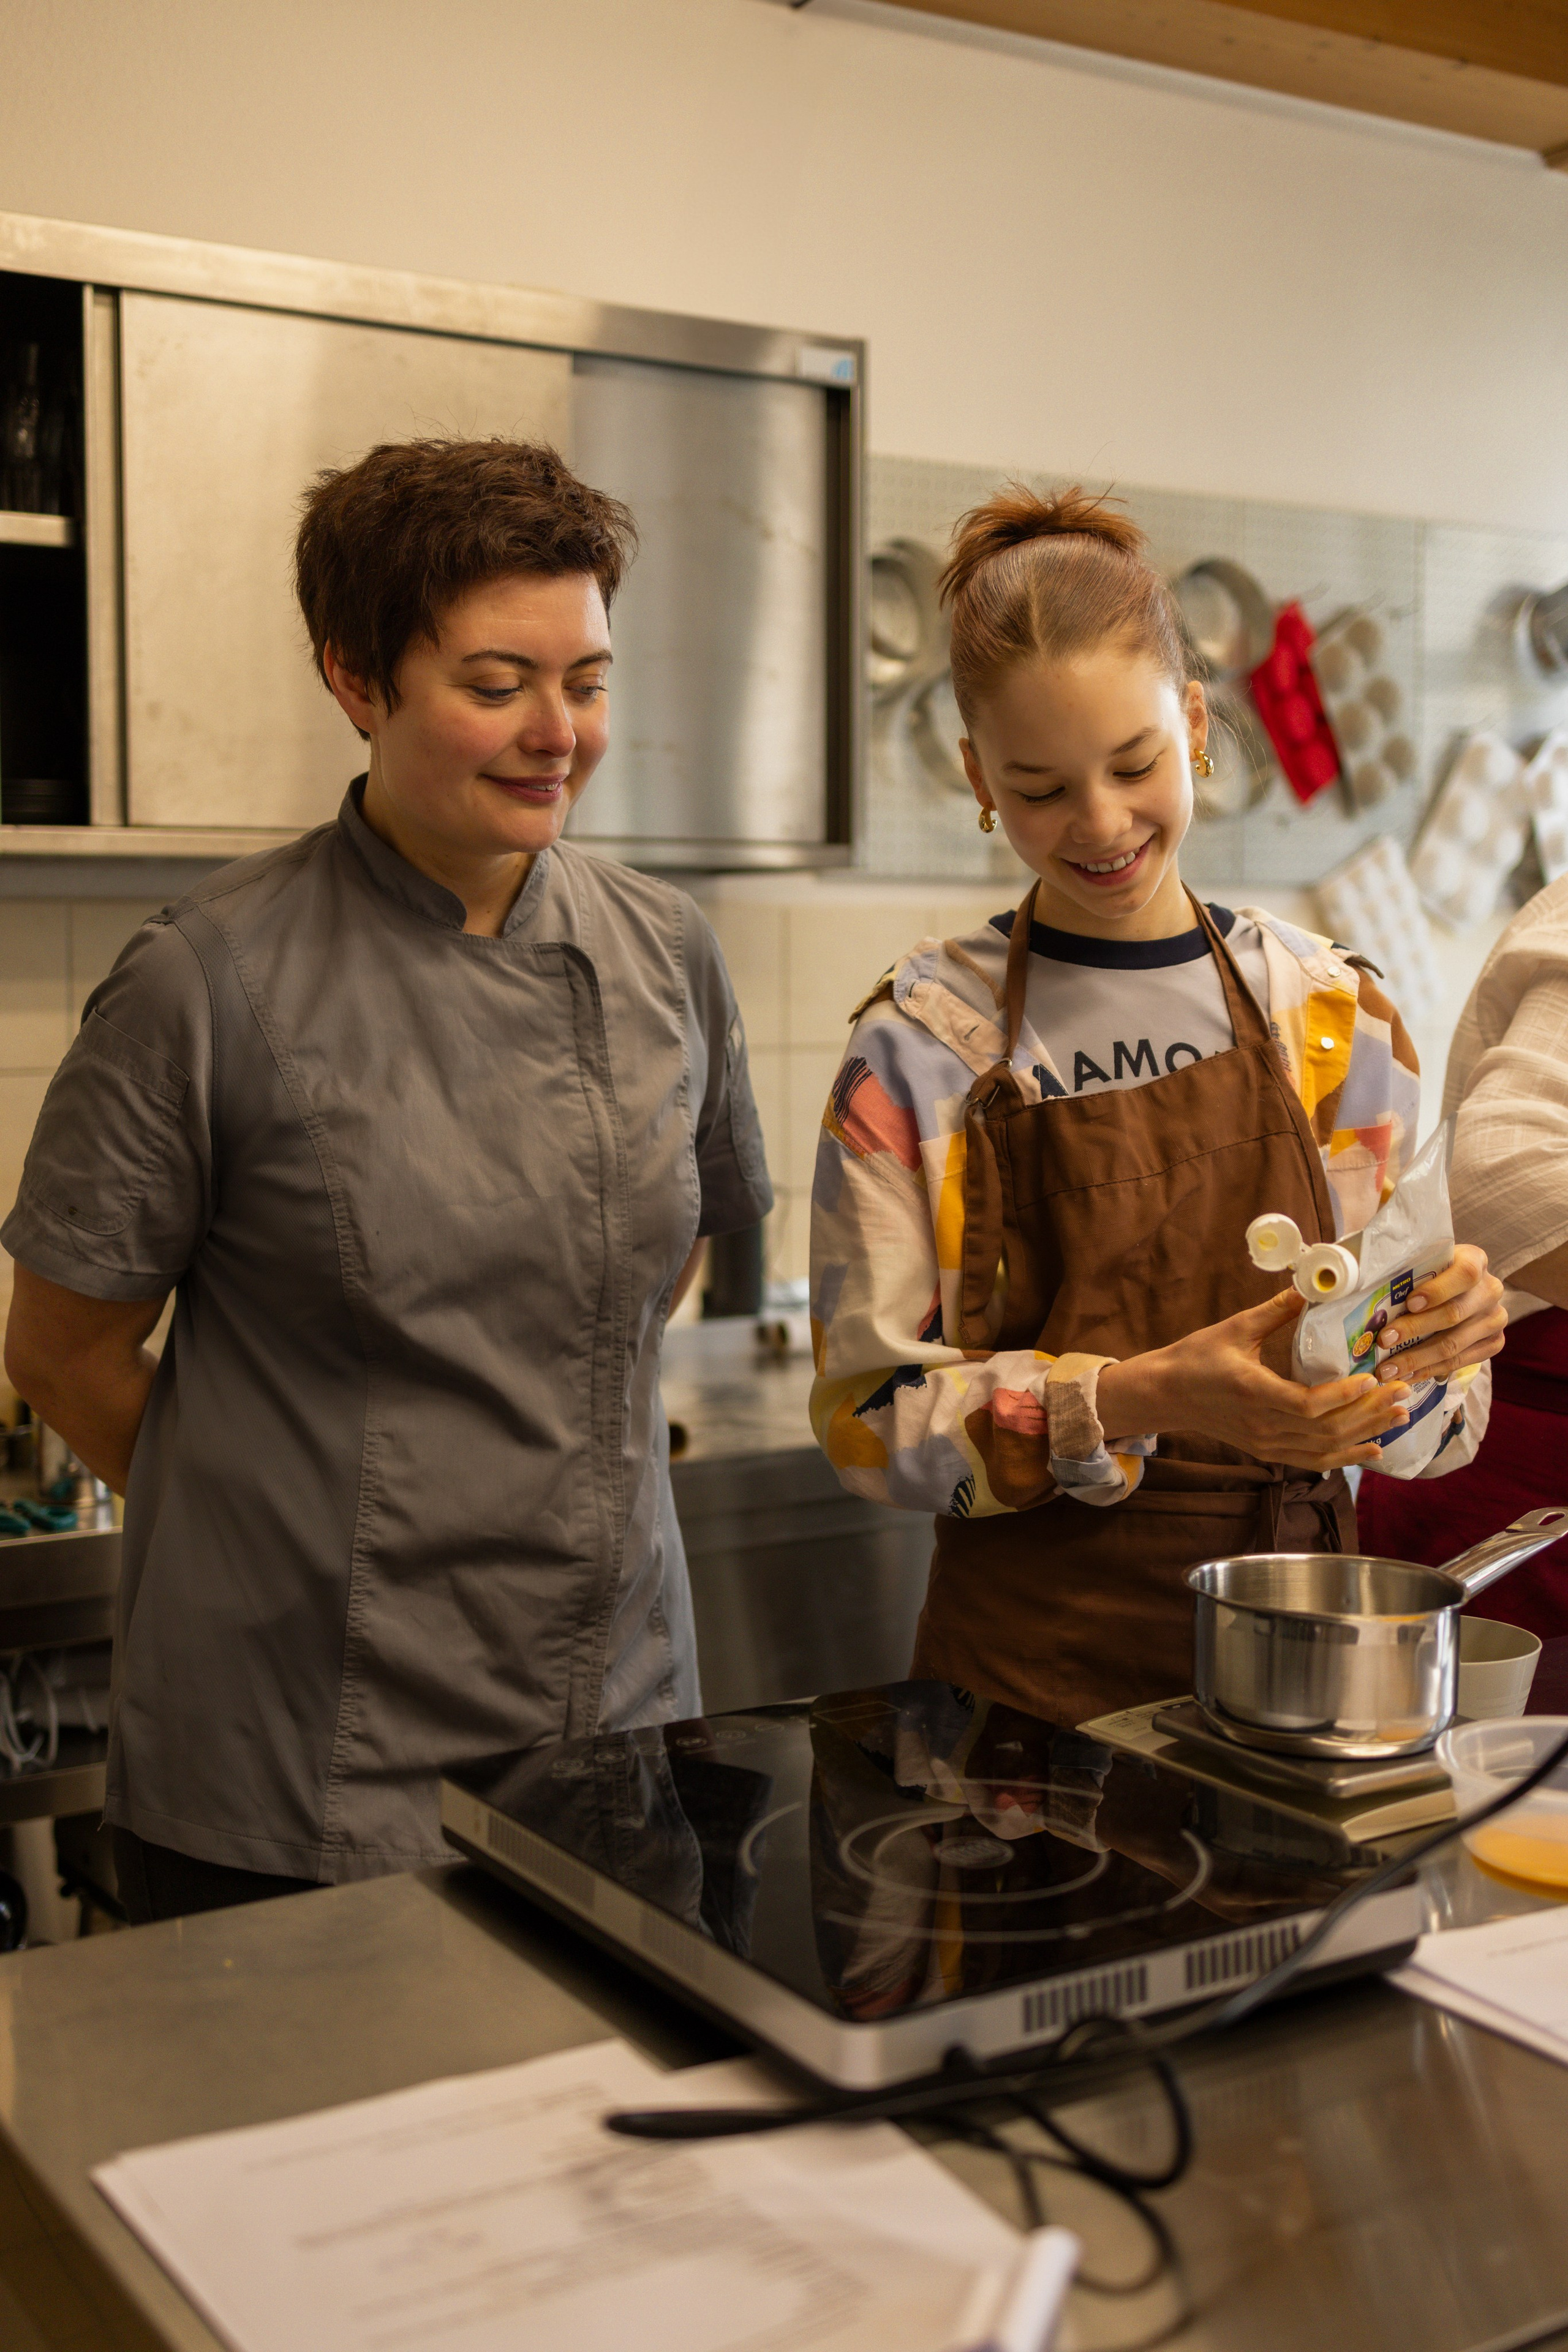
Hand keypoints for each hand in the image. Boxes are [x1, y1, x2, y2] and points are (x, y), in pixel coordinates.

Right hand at [1097, 1291, 1412, 1471]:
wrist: (1165, 1395)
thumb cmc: (1196, 1357)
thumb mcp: (1234, 1328)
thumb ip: (1275, 1310)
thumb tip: (1314, 1284)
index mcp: (1253, 1391)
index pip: (1308, 1404)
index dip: (1345, 1395)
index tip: (1373, 1376)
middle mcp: (1262, 1425)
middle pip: (1326, 1429)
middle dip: (1370, 1412)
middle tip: (1403, 1392)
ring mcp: (1265, 1444)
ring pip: (1325, 1448)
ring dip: (1366, 1434)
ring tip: (1399, 1417)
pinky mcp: (1266, 1451)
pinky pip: (1313, 1460)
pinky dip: (1346, 1456)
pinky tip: (1373, 1447)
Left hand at [1374, 1242, 1504, 1385]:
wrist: (1460, 1291)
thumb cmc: (1430, 1274)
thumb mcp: (1422, 1262)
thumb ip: (1402, 1266)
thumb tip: (1356, 1278)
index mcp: (1475, 1260)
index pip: (1464, 1274)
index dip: (1437, 1290)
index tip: (1409, 1303)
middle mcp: (1491, 1290)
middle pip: (1454, 1314)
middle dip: (1414, 1330)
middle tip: (1383, 1341)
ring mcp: (1494, 1319)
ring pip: (1455, 1344)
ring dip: (1417, 1359)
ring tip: (1387, 1369)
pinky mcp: (1493, 1343)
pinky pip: (1460, 1362)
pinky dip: (1429, 1370)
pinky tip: (1406, 1375)